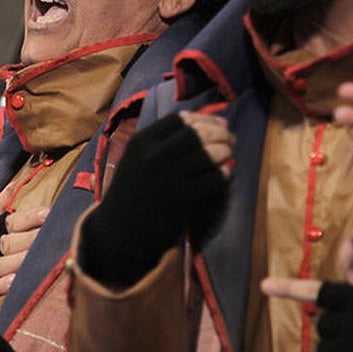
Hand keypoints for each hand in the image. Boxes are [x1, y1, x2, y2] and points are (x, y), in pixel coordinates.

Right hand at [0, 187, 47, 338]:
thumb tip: (12, 187)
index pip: (3, 223)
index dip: (26, 218)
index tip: (49, 212)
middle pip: (4, 242)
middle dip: (30, 236)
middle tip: (55, 230)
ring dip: (21, 258)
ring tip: (43, 253)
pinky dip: (1, 284)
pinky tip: (17, 281)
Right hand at [79, 111, 233, 287]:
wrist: (122, 232)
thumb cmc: (130, 194)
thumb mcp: (136, 159)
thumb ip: (161, 142)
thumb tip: (199, 123)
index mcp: (142, 142)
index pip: (180, 119)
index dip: (204, 119)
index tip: (217, 123)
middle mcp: (156, 155)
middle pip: (198, 133)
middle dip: (220, 133)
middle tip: (230, 138)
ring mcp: (172, 176)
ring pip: (211, 153)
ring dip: (225, 152)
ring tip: (227, 155)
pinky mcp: (186, 197)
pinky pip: (215, 177)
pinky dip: (224, 173)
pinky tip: (223, 174)